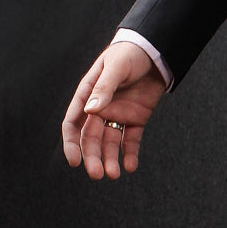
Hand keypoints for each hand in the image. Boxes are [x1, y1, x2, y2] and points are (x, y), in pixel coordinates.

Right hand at [61, 41, 166, 179]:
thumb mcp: (116, 68)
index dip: (71, 143)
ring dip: (110, 158)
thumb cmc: (129, 54)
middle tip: (97, 174)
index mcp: (88, 95)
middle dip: (92, 157)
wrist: (155, 51)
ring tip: (114, 175)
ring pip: (110, 142)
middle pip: (91, 138)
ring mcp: (118, 114)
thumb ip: (104, 89)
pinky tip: (130, 167)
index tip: (74, 161)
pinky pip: (131, 139)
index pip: (73, 123)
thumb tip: (91, 110)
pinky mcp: (136, 118)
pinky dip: (130, 154)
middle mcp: (100, 108)